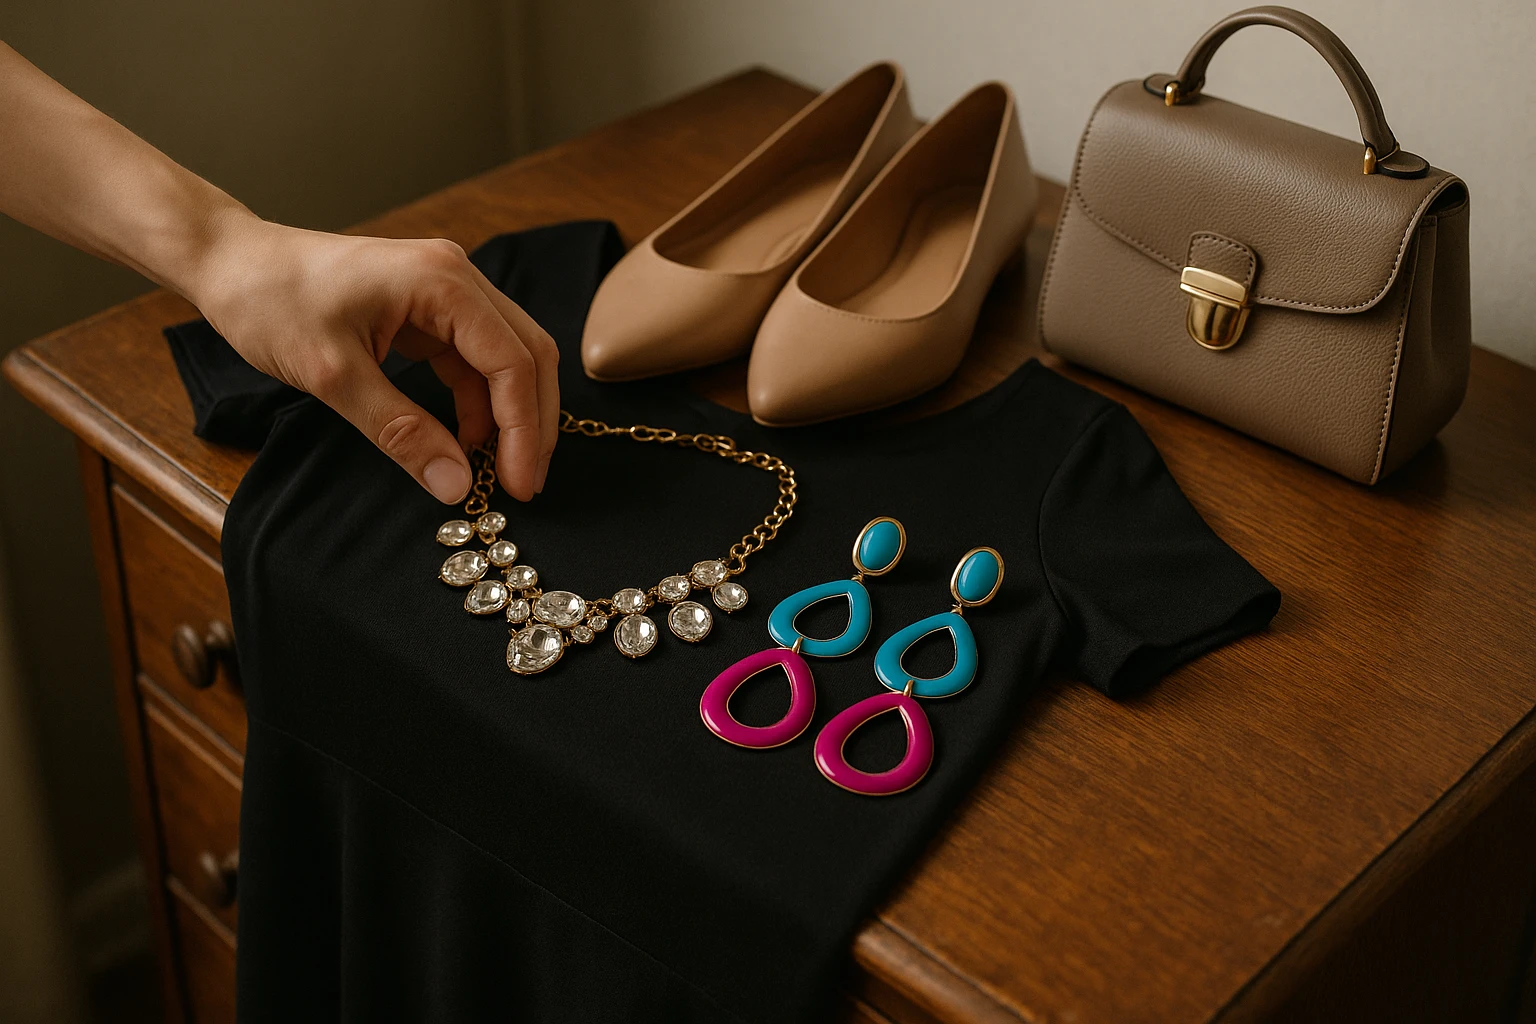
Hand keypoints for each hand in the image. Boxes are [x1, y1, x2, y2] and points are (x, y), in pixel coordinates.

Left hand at [189, 215, 558, 502]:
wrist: (230, 262)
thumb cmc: (270, 301)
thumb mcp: (332, 375)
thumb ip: (399, 431)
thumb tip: (455, 485)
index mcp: (442, 282)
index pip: (512, 361)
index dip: (523, 429)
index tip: (517, 485)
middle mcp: (457, 277)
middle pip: (528, 353)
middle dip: (531, 423)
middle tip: (522, 485)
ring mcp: (446, 291)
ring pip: (508, 357)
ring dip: (510, 414)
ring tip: (497, 469)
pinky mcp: (430, 310)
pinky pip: (474, 359)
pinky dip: (479, 402)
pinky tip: (465, 440)